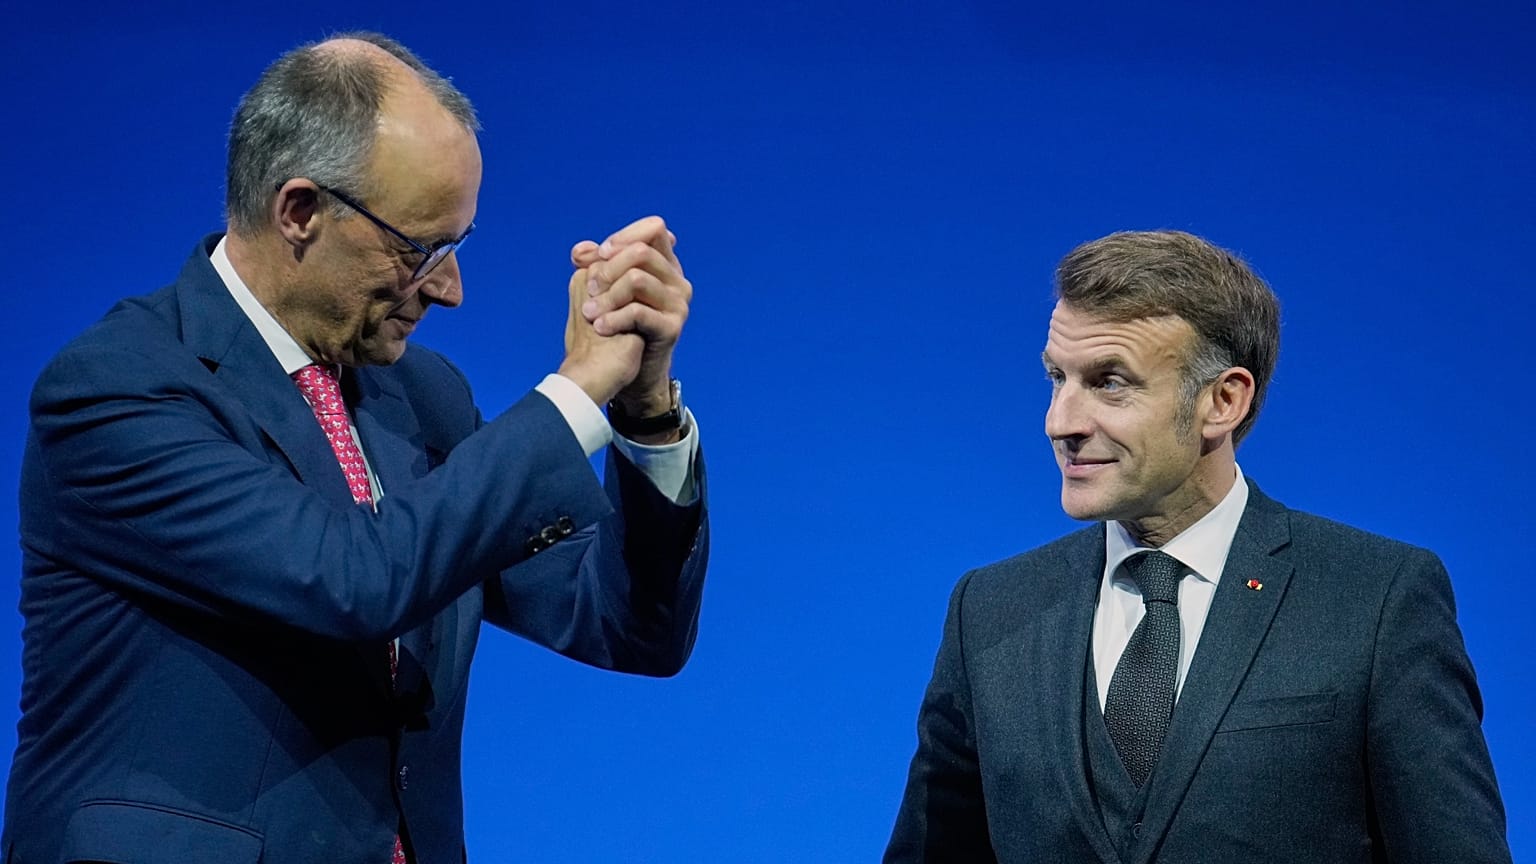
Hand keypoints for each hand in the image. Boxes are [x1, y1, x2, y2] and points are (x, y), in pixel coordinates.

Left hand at [570, 216, 690, 417]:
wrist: (621, 371)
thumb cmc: (613, 326)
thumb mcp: (603, 290)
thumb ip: (594, 266)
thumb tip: (579, 250)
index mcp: (664, 264)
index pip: (654, 228)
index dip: (624, 236)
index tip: (600, 255)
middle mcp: (678, 280)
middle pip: (642, 252)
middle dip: (609, 268)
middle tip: (591, 289)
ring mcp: (679, 304)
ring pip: (637, 279)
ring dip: (607, 296)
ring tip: (590, 314)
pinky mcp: (673, 328)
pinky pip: (638, 311)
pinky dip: (613, 318)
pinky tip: (600, 328)